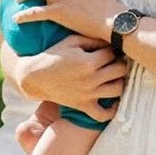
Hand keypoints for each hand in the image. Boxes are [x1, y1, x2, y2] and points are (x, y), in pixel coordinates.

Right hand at [11, 36, 126, 120]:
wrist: (35, 77)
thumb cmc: (53, 55)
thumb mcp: (71, 41)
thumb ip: (92, 40)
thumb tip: (111, 41)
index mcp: (88, 62)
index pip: (113, 53)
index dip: (112, 49)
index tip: (108, 49)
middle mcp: (90, 79)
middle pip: (120, 70)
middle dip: (120, 63)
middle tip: (115, 61)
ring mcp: (88, 95)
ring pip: (118, 90)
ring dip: (119, 82)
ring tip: (114, 77)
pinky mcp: (83, 106)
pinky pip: (103, 115)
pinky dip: (112, 110)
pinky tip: (112, 100)